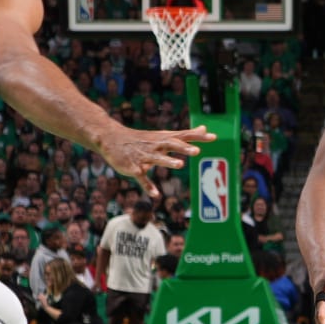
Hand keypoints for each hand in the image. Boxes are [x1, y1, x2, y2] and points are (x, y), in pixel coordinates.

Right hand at [99, 124, 215, 197]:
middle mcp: (155, 146)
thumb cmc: (143, 139)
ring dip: (168, 161)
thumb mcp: (164, 135)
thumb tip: (205, 129)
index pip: (183, 136)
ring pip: (157, 159)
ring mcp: (144, 157)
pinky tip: (156, 194)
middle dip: (183, 148)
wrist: (111, 139)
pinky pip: (141, 178)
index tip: (213, 137)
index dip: (198, 138)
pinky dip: (148, 186)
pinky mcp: (133, 168)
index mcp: (164, 139)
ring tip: (180, 165)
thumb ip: (185, 135)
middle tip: (197, 150)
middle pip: (171, 145)